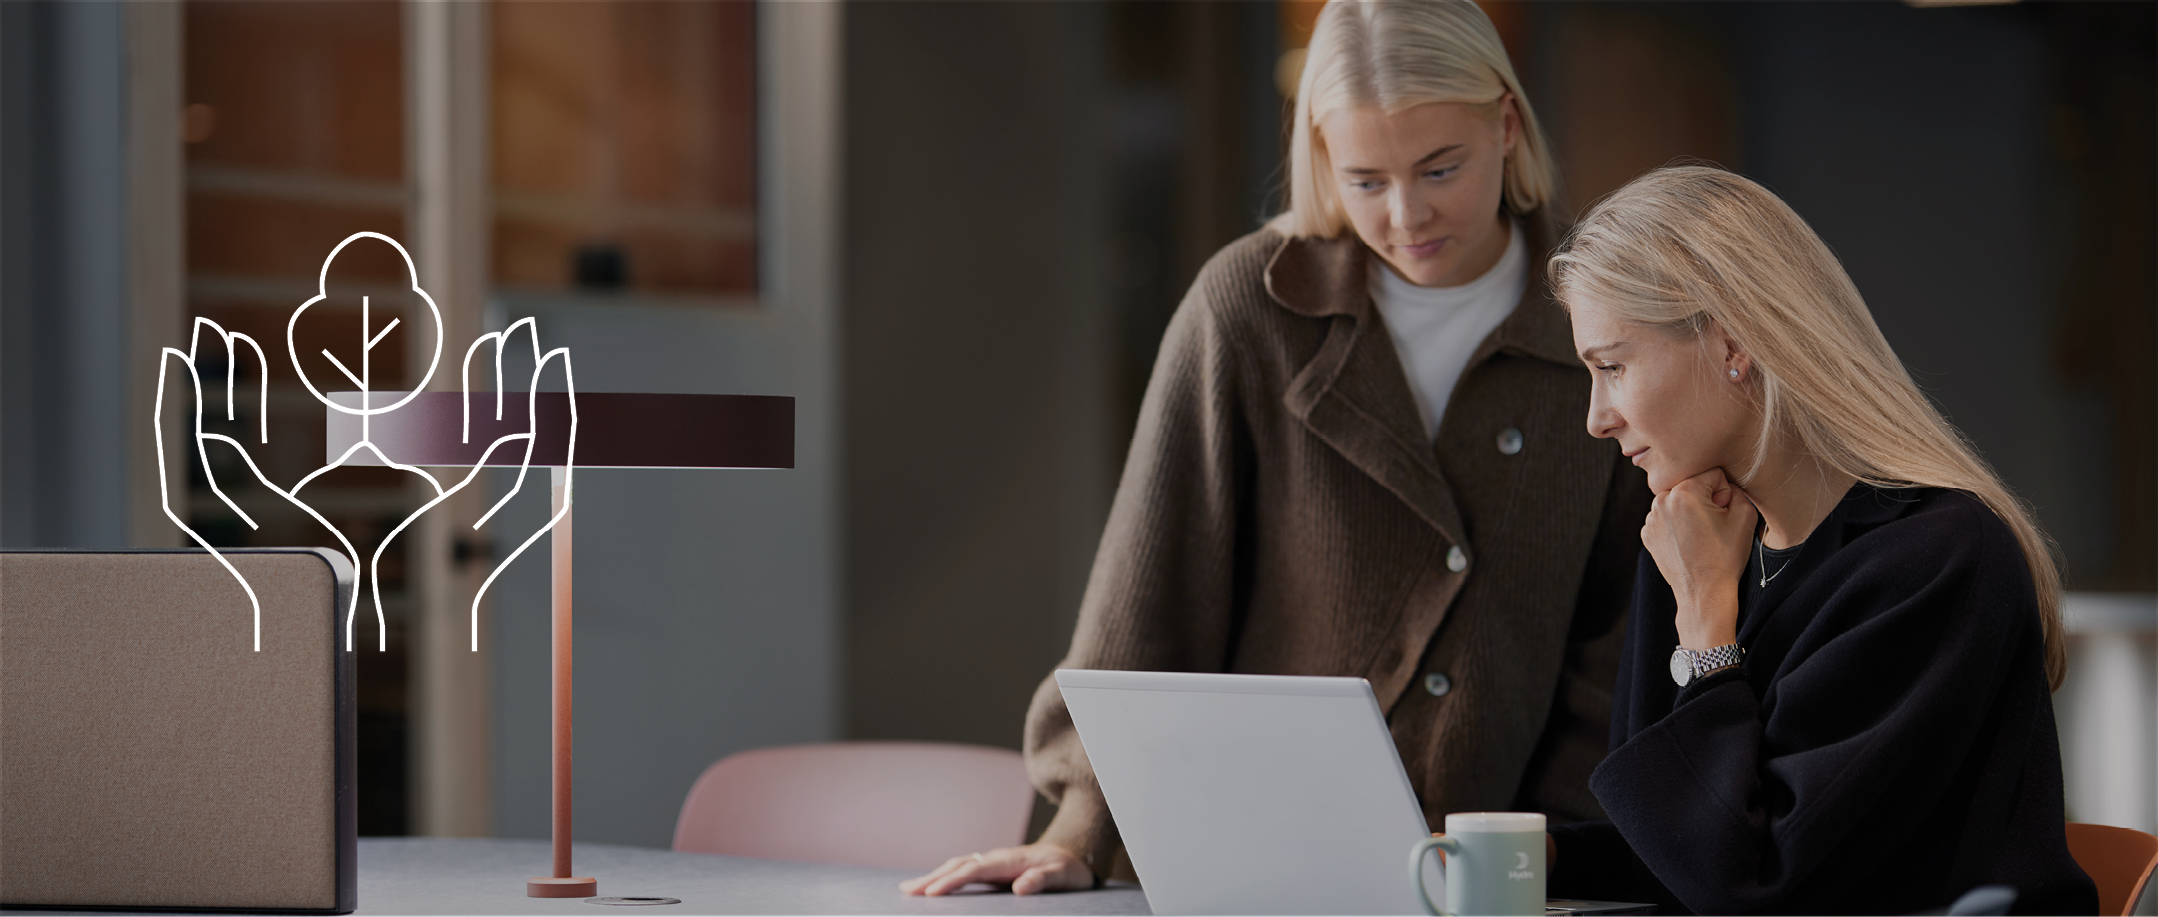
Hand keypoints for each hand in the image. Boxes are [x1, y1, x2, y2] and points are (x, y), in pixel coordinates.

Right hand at [899, 842, 1095, 896]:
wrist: (1072, 854)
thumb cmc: (1067, 868)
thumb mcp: (1062, 876)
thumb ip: (1042, 880)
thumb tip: (1020, 888)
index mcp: (1009, 860)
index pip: (975, 870)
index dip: (953, 881)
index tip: (932, 892)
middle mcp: (996, 858)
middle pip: (959, 865)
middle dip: (932, 878)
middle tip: (907, 891)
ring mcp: (993, 862)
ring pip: (958, 866)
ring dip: (933, 876)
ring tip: (909, 889)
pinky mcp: (992, 868)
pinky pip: (963, 871)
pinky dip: (944, 876)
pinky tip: (932, 885)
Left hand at [1641, 467, 1755, 649]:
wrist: (1704, 592)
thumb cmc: (1725, 557)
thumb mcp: (1745, 516)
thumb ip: (1737, 489)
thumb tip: (1725, 485)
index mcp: (1683, 492)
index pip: (1712, 473)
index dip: (1724, 492)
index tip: (1723, 512)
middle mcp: (1661, 501)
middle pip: (1692, 485)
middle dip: (1705, 499)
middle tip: (1713, 525)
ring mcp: (1650, 518)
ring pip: (1679, 501)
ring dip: (1690, 511)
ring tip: (1700, 536)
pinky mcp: (1647, 533)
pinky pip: (1667, 517)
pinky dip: (1678, 525)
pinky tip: (1688, 542)